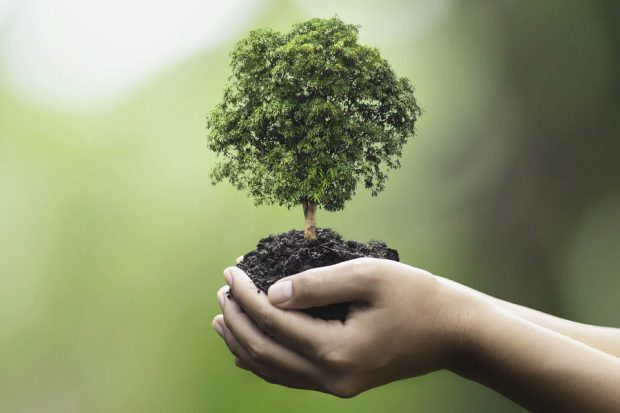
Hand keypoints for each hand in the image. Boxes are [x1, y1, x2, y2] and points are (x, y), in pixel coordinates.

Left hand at [212, 258, 469, 396]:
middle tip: (222, 290)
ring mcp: (335, 385)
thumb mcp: (368, 276)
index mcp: (336, 350)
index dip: (246, 295)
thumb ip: (316, 284)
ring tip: (222, 318)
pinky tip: (250, 346)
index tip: (232, 270)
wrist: (452, 333)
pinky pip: (289, 376)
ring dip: (243, 342)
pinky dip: (263, 359)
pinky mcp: (341, 382)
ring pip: (272, 369)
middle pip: (264, 351)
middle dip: (237, 319)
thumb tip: (272, 292)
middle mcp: (331, 377)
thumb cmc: (416, 297)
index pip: (273, 322)